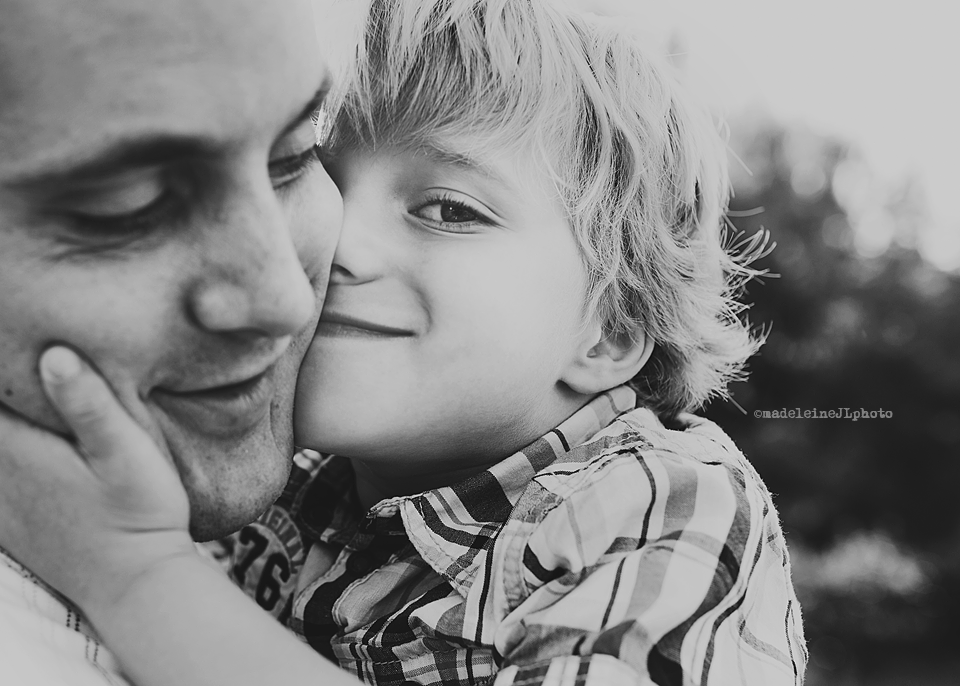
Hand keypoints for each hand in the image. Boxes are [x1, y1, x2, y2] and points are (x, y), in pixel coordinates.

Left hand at [0, 346, 194, 613]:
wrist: (136, 584)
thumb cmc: (140, 514)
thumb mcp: (127, 454)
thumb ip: (88, 405)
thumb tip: (54, 353)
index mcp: (18, 447)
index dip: (5, 357)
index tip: (18, 327)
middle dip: (7, 386)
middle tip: (22, 344)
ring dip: (8, 417)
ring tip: (28, 393)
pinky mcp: (8, 520)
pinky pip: (0, 476)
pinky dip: (9, 451)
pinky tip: (37, 444)